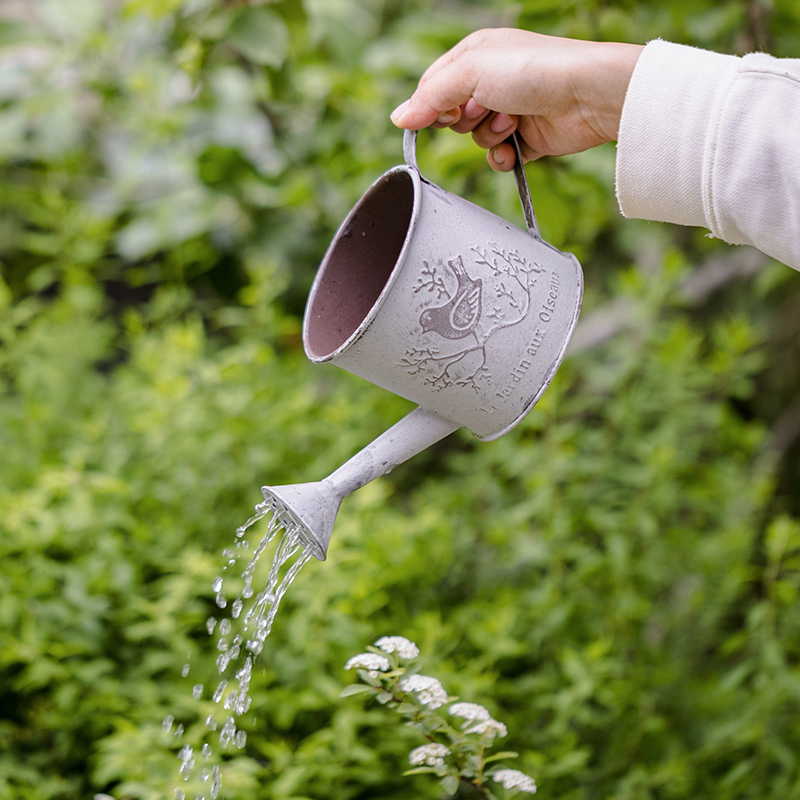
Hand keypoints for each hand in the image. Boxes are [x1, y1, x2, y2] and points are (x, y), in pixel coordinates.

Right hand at [390, 29, 642, 170]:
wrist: (585, 95)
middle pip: (452, 115)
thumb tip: (398, 118)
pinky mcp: (526, 138)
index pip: (433, 87)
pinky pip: (498, 156)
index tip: (437, 117)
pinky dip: (502, 157)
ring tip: (511, 121)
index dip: (429, 106)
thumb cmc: (532, 70)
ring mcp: (509, 110)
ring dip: (488, 136)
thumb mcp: (470, 72)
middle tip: (482, 110)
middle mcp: (491, 81)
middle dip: (464, 120)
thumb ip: (430, 97)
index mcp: (475, 56)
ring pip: (474, 138)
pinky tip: (514, 149)